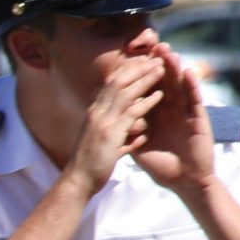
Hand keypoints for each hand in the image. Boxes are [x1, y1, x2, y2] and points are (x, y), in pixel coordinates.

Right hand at [67, 54, 162, 195]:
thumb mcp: (100, 142)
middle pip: (118, 80)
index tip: (144, 63)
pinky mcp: (111, 133)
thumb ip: (115, 133)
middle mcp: (96, 111)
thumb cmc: (89, 165)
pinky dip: (146, 101)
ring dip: (144, 78)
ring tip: (162, 68)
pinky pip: (131, 112)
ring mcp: (102, 121)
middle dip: (137, 67)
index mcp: (94, 112)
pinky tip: (160, 95)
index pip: (111, 83)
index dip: (128, 70)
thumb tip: (130, 132)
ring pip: (125, 91)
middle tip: (155, 58)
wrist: (78, 181)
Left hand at [132, 45, 219, 193]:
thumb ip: (126, 133)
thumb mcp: (139, 148)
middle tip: (152, 45)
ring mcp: (185, 112)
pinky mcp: (199, 118)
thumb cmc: (162, 166)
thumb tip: (105, 124)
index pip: (147, 89)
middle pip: (163, 82)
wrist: (184, 182)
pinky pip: (194, 99)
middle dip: (157, 64)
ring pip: (179, 85)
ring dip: (174, 68)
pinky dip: (191, 85)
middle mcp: (171, 109)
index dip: (140, 75)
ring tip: (168, 52)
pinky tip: (187, 71)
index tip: (130, 58)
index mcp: (155, 114)